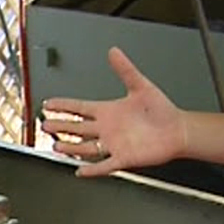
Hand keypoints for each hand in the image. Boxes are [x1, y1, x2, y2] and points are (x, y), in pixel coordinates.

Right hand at [42, 47, 186, 176]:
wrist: (177, 130)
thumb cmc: (162, 110)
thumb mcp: (141, 86)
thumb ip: (125, 69)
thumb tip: (114, 52)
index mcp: (109, 110)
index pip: (80, 107)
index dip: (63, 105)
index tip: (49, 104)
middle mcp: (108, 128)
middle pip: (77, 128)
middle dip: (60, 126)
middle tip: (45, 125)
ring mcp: (113, 143)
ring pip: (86, 147)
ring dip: (70, 146)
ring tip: (57, 145)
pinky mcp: (123, 157)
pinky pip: (103, 165)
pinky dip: (91, 169)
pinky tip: (80, 171)